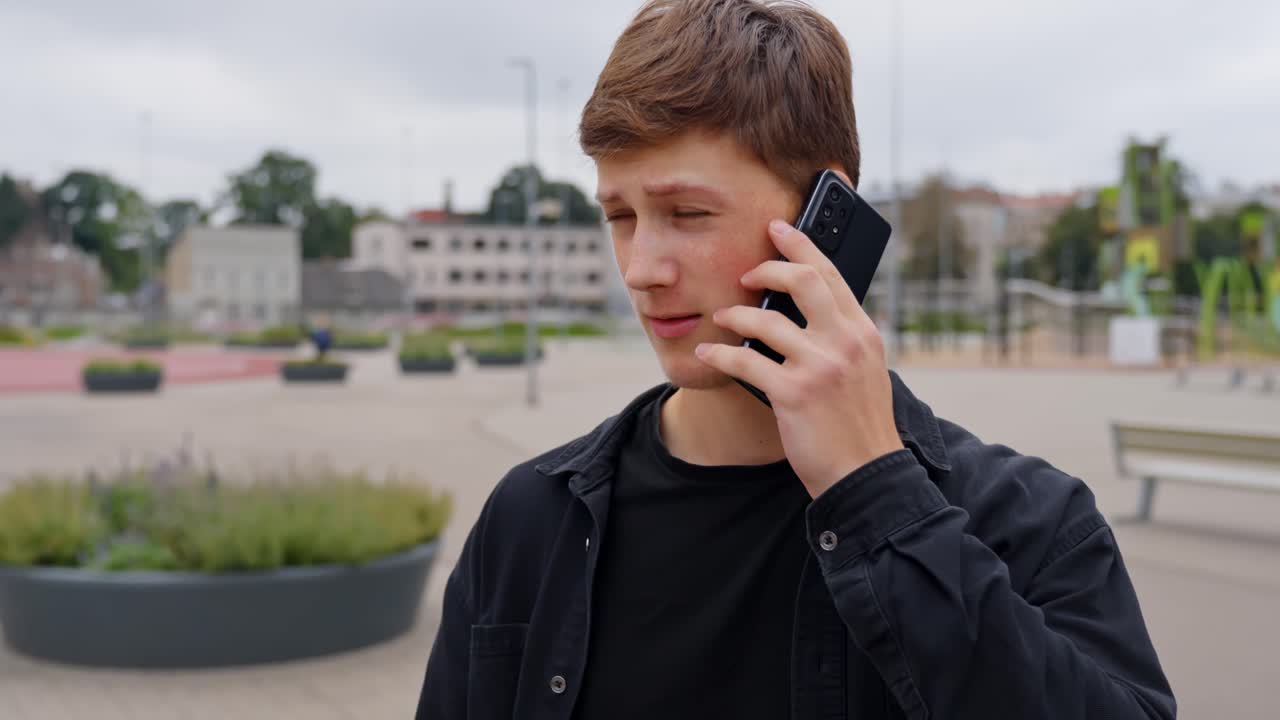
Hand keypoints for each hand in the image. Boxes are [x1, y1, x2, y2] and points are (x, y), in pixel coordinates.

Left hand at [695, 219, 903, 497]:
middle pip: (802, 279)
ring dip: (735, 315)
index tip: (778, 227)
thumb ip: (841, 339)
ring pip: (766, 319)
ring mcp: (821, 366)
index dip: (802, 245)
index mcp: (863, 333)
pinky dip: (721, 356)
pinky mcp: (795, 393)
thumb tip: (804, 313)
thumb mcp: (864, 373)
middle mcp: (846, 342)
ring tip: (721, 318)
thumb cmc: (858, 427)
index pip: (831, 274)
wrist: (867, 475)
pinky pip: (746, 361)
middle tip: (744, 273)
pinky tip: (708, 354)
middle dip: (767, 267)